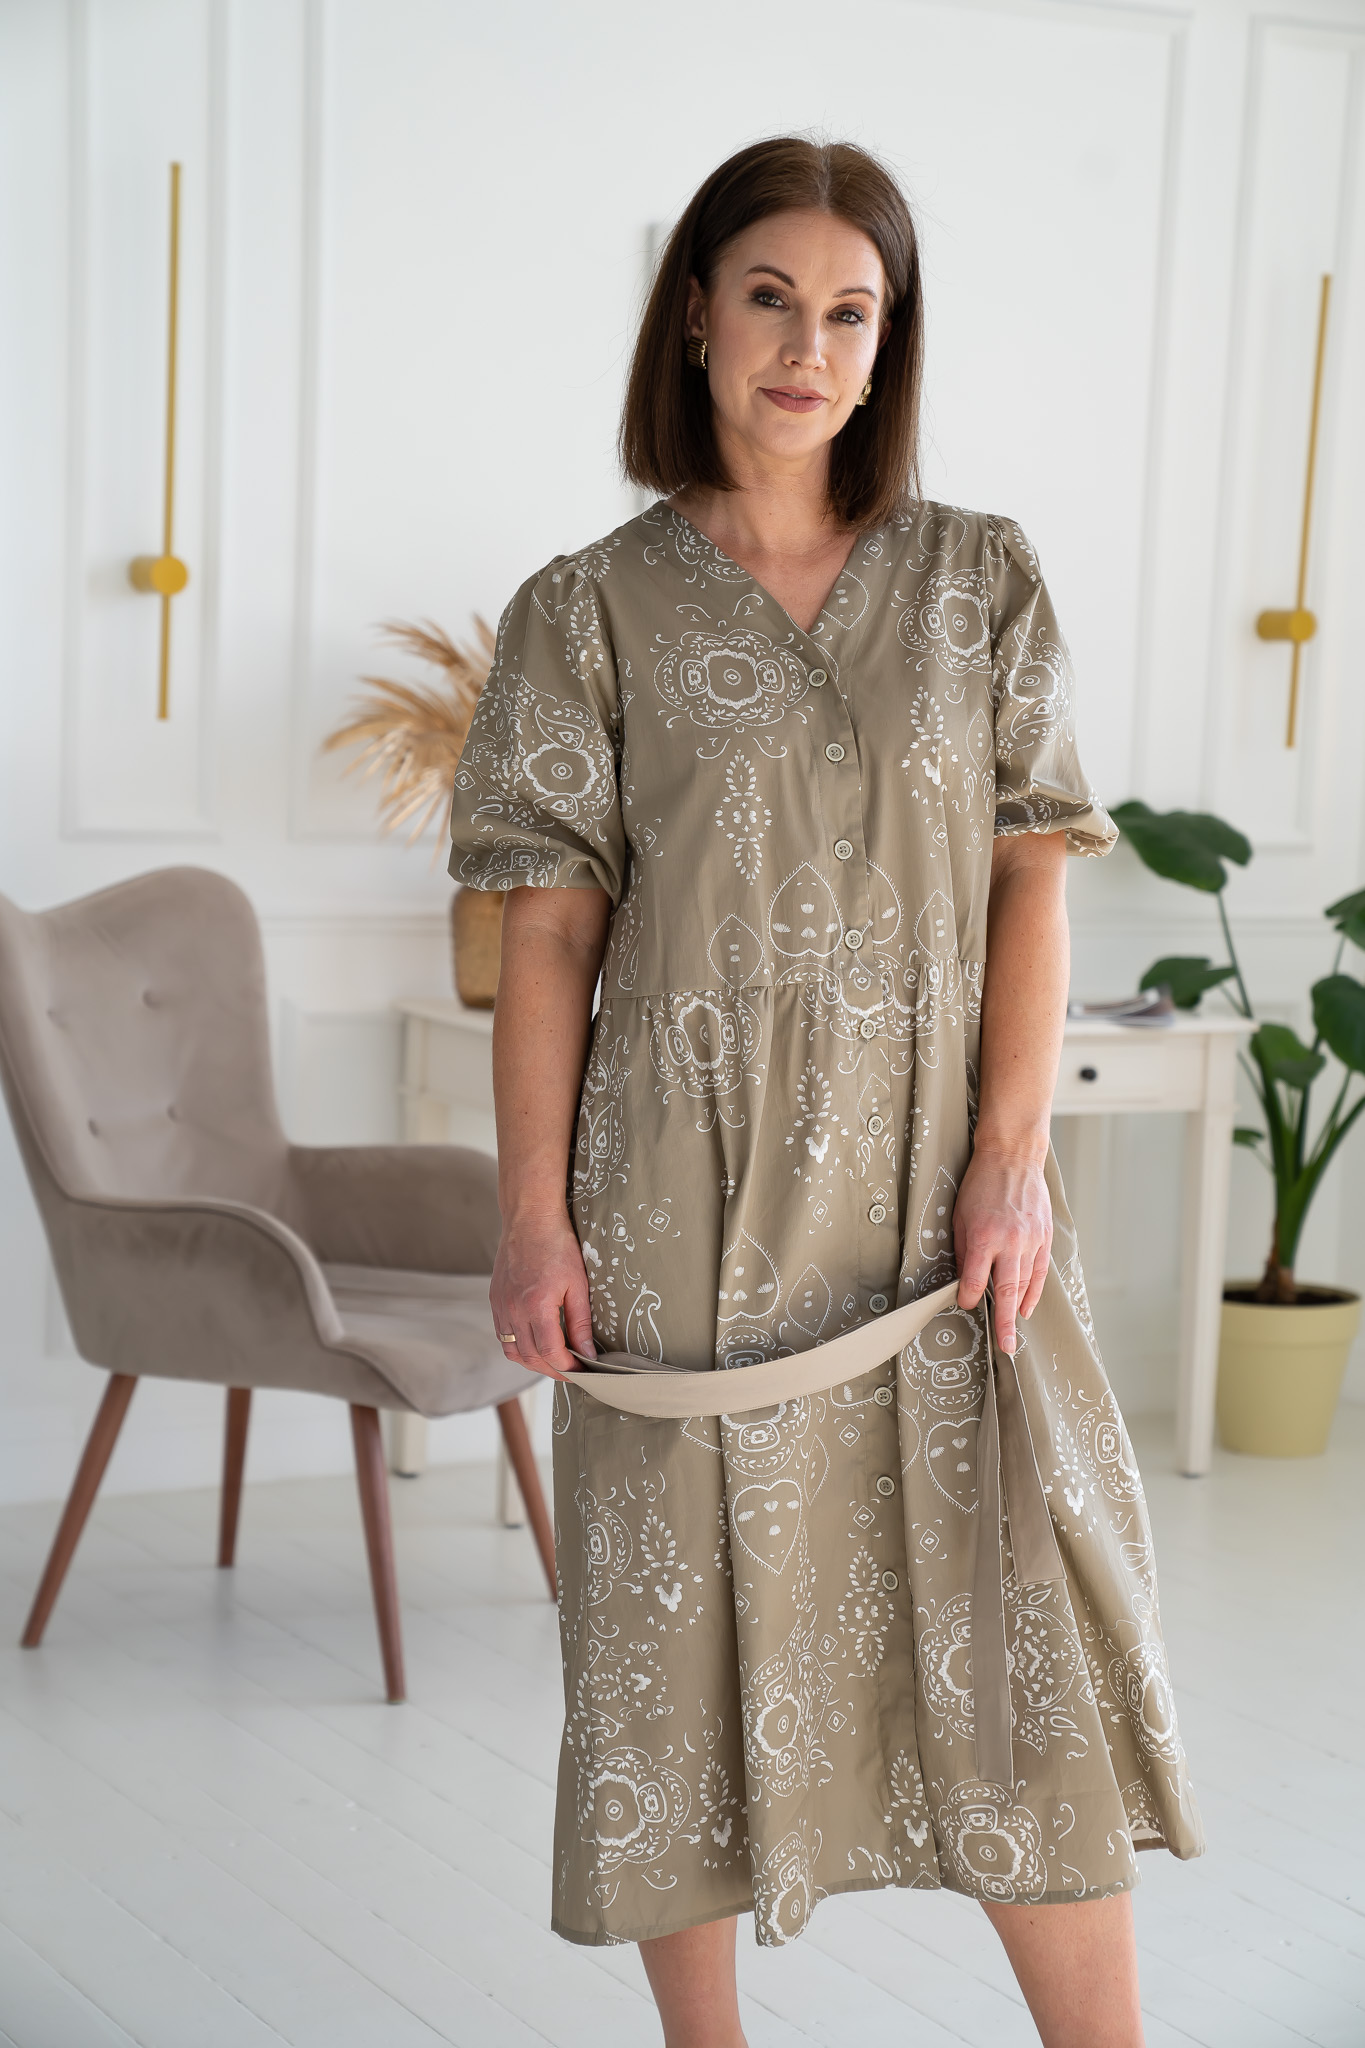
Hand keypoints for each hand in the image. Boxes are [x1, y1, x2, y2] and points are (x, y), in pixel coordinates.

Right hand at [490, 1205, 595, 1380]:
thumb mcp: (578, 1284)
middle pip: (531, 1357)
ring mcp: (500, 1306)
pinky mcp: (495, 1301)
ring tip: (554, 1362)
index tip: (583, 1371)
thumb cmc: (557, 1245)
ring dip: (534, 1363)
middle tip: (572, 1372)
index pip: (551, 1353)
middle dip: (553, 1370)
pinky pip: (503, 1335)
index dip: (568, 1368)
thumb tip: (588, 1352)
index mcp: (536, 1305)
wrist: (529, 1219)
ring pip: (513, 1351)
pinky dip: (518, 1347)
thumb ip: (581, 1322)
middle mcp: (513, 1310)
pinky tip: (535, 1343)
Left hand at [953, 1142, 1052, 1354]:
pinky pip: (1041, 1271)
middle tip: (1005, 1347)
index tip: (965, 1303)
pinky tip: (1028, 1308)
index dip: (969, 1296)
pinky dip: (1035, 1292)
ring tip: (1014, 1333)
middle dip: (1004, 1321)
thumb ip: (963, 1249)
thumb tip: (964, 1278)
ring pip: (1026, 1284)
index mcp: (985, 1236)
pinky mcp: (1044, 1236)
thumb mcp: (960, 1216)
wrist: (1013, 1157)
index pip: (976, 1279)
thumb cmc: (981, 1184)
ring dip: (1020, 1310)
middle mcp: (1011, 1242)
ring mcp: (1031, 1240)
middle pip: (1008, 1290)